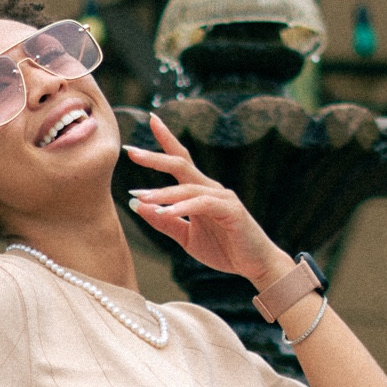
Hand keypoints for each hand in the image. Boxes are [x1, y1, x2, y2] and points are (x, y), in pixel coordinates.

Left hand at [124, 114, 286, 284]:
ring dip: (163, 193)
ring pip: (188, 187)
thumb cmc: (224, 249)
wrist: (255, 266)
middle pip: (181, 164)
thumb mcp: (186, 237)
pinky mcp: (231, 210)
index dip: (165, 140)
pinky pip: (203, 204)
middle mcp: (210, 188)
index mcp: (200, 191)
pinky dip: (183, 207)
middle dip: (155, 158)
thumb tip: (136, 205)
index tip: (150, 120)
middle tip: (131, 151)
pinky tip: (166, 212)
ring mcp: (222, 197)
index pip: (180, 161)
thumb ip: (164, 221)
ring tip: (141, 197)